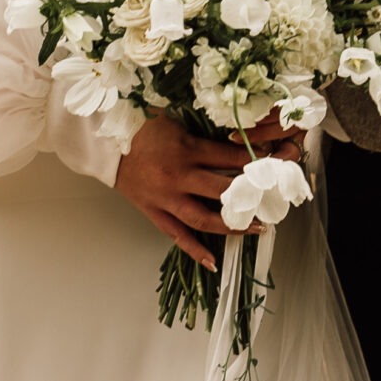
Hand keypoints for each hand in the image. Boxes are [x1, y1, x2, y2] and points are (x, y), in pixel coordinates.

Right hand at [113, 111, 305, 265]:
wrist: (104, 141)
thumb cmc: (142, 126)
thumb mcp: (176, 118)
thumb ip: (204, 128)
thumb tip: (238, 133)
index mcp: (186, 149)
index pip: (230, 158)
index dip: (256, 161)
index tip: (277, 164)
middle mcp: (178, 177)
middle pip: (223, 191)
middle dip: (252, 196)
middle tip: (275, 200)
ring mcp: (165, 198)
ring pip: (203, 219)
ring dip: (232, 226)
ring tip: (258, 228)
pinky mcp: (153, 212)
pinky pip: (176, 235)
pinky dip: (195, 250)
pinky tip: (213, 262)